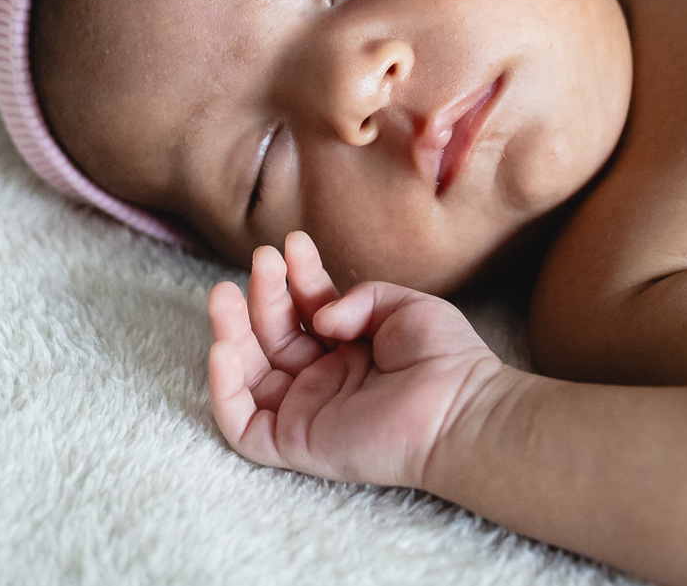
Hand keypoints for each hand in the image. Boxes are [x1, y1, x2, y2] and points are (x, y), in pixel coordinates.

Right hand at [208, 231, 502, 488]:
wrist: (462, 409)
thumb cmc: (446, 360)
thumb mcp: (404, 305)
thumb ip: (357, 298)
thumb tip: (318, 317)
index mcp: (348, 350)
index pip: (305, 311)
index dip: (296, 277)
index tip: (294, 243)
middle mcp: (323, 379)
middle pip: (273, 336)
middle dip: (262, 295)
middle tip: (262, 259)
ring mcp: (306, 411)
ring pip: (248, 374)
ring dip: (230, 331)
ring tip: (223, 294)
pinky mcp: (295, 443)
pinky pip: (242, 425)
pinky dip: (224, 390)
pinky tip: (224, 347)